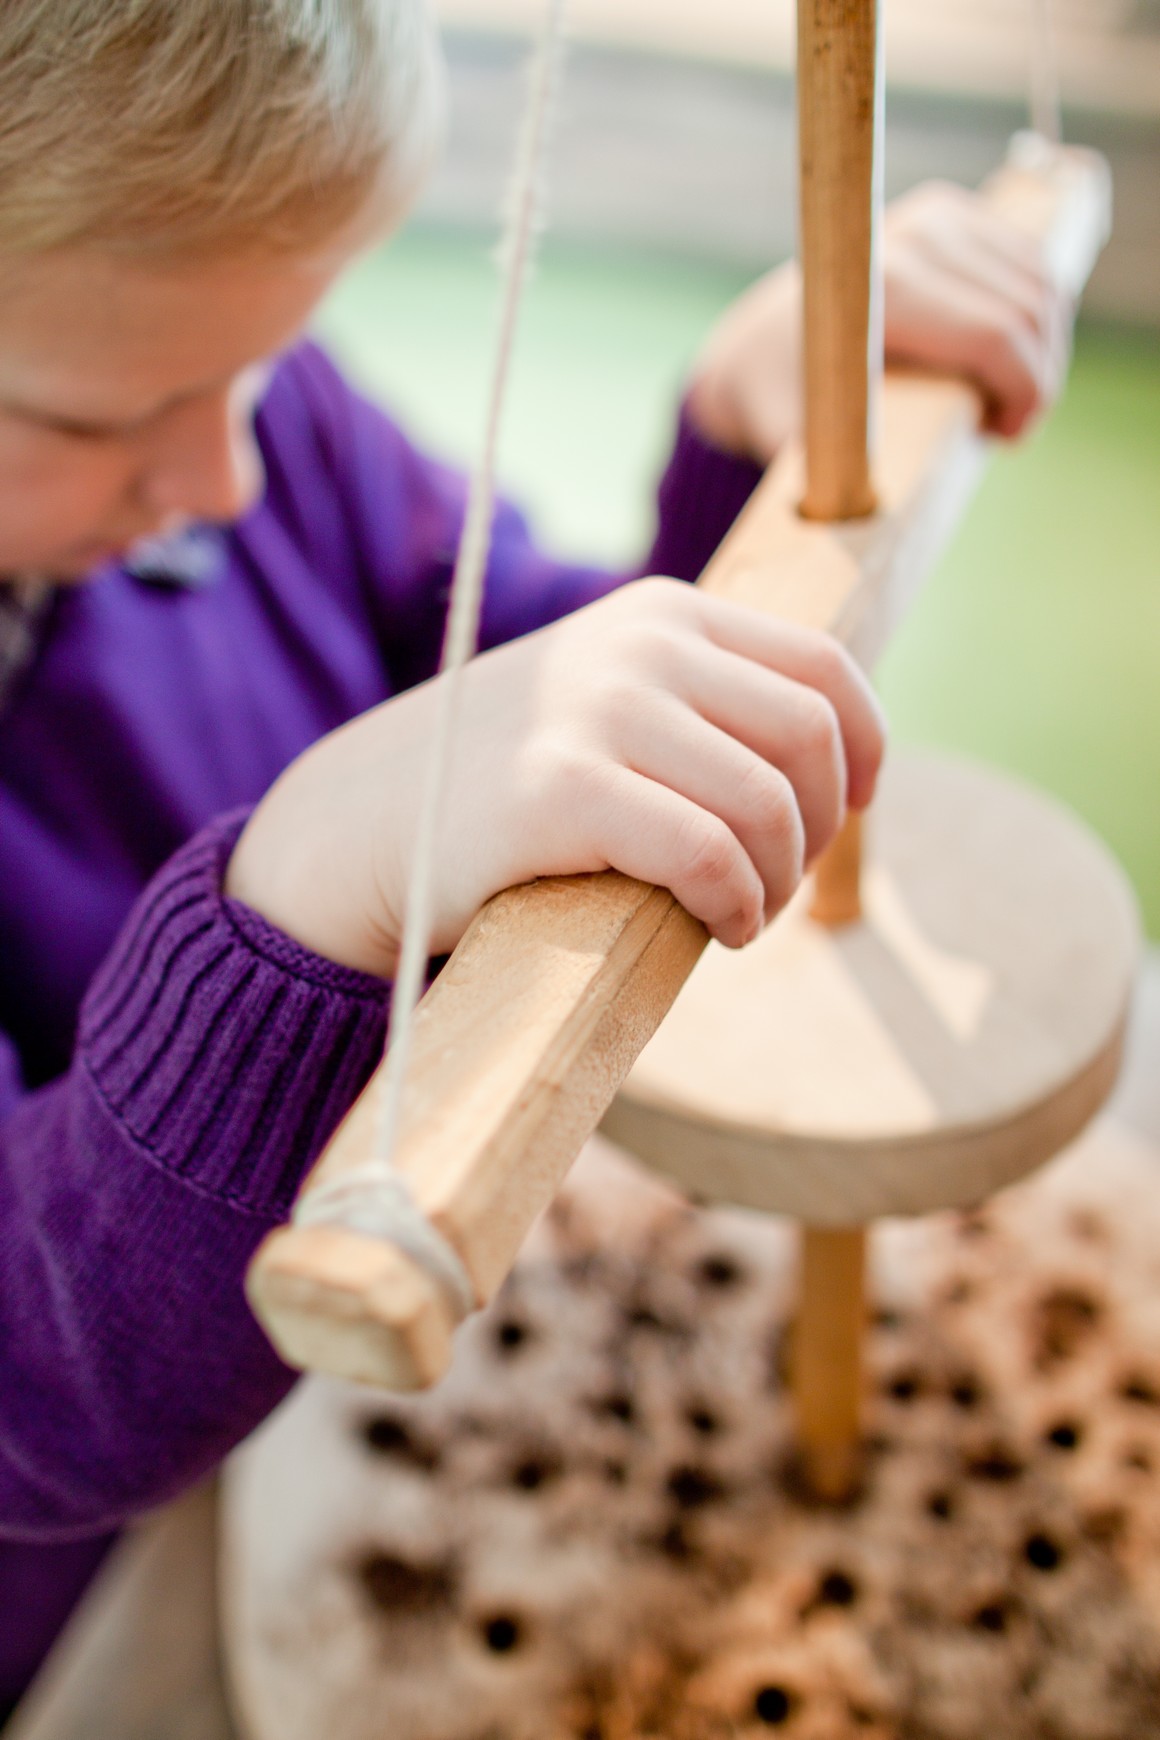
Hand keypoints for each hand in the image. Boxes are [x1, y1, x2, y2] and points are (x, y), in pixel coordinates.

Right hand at [226, 579, 884, 974]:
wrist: (362, 825)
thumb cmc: (505, 785)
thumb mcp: (608, 706)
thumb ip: (703, 708)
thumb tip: (837, 761)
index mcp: (660, 615)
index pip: (822, 665)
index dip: (865, 746)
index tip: (854, 806)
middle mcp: (639, 645)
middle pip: (811, 738)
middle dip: (821, 826)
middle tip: (780, 880)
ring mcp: (597, 710)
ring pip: (769, 805)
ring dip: (778, 884)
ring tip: (742, 916)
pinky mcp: (559, 790)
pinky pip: (709, 856)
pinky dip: (738, 907)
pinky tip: (718, 932)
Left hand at [686, 179, 1071, 461]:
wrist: (756, 344)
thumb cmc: (774, 401)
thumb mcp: (789, 438)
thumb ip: (821, 471)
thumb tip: (850, 515)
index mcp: (884, 286)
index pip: (998, 336)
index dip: (1025, 394)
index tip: (1002, 439)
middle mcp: (916, 236)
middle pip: (1031, 310)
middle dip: (1035, 383)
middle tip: (1001, 432)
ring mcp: (937, 217)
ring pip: (1042, 286)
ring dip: (1040, 353)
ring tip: (997, 403)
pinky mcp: (951, 215)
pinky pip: (1031, 267)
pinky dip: (1034, 321)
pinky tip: (1002, 363)